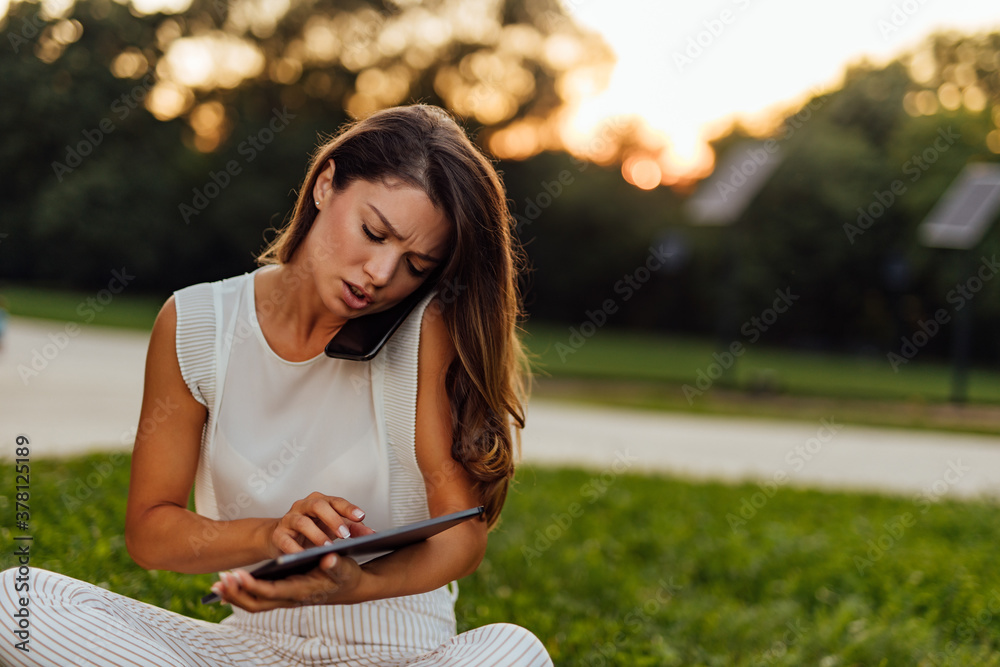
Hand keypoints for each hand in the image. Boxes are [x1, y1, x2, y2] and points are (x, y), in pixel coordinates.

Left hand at [210, 553, 364, 611]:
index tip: (237, 575)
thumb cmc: (345, 576)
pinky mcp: (281, 595)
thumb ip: (336, 564)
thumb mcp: (345, 568)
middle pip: (255, 604)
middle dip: (236, 594)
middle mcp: (290, 599)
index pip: (272, 592)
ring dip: (235, 595)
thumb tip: (328, 557)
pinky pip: (256, 600)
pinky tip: (230, 584)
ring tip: (218, 583)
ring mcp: (284, 599)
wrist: (349, 588)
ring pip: (253, 604)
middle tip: (219, 581)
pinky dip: (241, 593)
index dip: (253, 586)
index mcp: (302, 591)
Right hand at [269, 492, 374, 556]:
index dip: (348, 508)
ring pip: (302, 521)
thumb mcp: (334, 528)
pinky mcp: (278, 534)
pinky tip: (303, 555)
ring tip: (328, 546)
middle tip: (345, 534)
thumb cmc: (312, 530)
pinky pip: (285, 539)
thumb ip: (354, 529)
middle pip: (318, 506)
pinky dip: (294, 548)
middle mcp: (303, 506)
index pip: (336, 501)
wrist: (280, 537)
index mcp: (319, 501)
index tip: (361, 516)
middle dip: (333, 519)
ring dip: (316, 534)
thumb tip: (373, 534)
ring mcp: (289, 519)